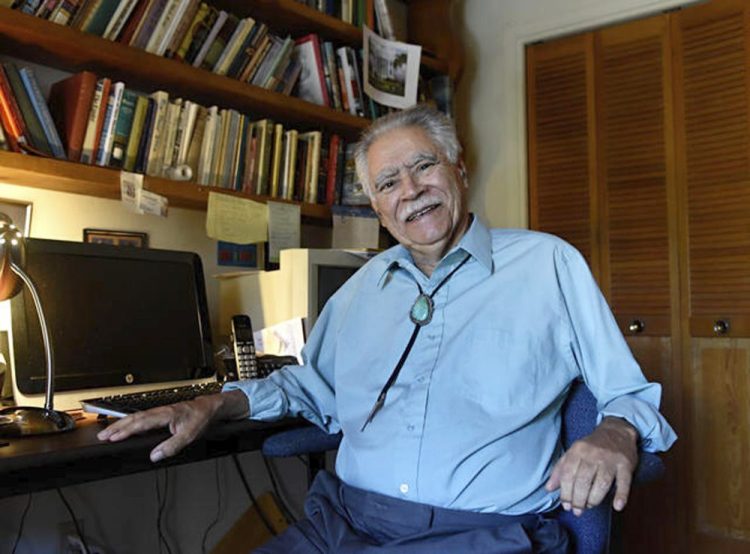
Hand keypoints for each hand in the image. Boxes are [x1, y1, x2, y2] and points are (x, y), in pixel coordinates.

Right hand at [97, 390, 248, 461]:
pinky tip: (125, 427)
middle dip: (117, 427)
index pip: (141, 423)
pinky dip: (130, 422)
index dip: (126, 431)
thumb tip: (155, 456)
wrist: (210, 407)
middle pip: (134, 418)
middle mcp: (160, 411)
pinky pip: (142, 417)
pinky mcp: (161, 413)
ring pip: (136, 417)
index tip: (112, 437)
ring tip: (107, 432)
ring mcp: (160, 411)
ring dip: (121, 424)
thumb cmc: (200, 418)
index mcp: (165, 415)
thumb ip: (172, 446)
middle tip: (102, 436)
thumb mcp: (189, 435)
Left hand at [545, 416, 637, 515]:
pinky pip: (624, 482)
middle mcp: (593, 454)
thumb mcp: (573, 452)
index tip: (566, 505)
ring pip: (601, 483)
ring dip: (594, 499)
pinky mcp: (625, 464)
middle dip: (578, 499)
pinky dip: (621, 495)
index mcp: (578, 450)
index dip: (565, 493)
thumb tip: (549, 488)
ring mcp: (610, 459)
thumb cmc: (592, 446)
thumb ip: (560, 469)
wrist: (617, 431)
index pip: (568, 475)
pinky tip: (617, 506)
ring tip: (590, 506)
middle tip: (577, 510)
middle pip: (583, 481)